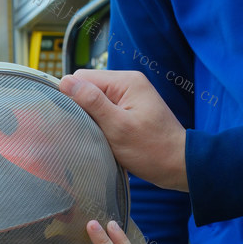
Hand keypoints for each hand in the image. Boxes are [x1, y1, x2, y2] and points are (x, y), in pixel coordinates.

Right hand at [59, 70, 187, 191]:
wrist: (178, 165)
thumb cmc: (151, 149)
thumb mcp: (117, 127)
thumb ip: (92, 102)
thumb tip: (65, 81)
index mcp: (126, 81)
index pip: (82, 78)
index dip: (73, 97)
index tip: (77, 120)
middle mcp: (128, 83)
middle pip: (88, 88)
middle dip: (82, 109)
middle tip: (92, 131)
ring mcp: (129, 96)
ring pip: (94, 101)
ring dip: (92, 118)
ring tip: (101, 135)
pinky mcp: (129, 109)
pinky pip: (104, 110)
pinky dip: (100, 123)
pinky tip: (106, 136)